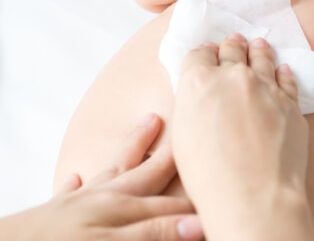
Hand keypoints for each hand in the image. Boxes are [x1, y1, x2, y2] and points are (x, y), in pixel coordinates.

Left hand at [0, 113, 201, 240]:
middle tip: (188, 122)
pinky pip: (69, 190)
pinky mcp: (53, 213)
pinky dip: (77, 181)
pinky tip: (76, 175)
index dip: (197, 197)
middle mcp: (105, 198)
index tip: (219, 182)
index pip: (172, 201)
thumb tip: (200, 222)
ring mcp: (78, 202)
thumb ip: (154, 232)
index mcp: (124, 207)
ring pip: (114, 170)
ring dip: (134, 148)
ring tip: (149, 122)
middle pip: (147, 171)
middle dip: (170, 152)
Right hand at [172, 34, 311, 240]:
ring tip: (260, 44)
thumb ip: (194, 106)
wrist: (253, 193)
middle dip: (231, 46)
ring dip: (259, 50)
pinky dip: (283, 73)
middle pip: (232, 51)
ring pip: (262, 58)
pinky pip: (287, 79)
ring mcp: (266, 87)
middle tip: (234, 41)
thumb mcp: (183, 136)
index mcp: (199, 81)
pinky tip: (283, 70)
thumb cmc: (210, 175)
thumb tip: (203, 97)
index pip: (199, 54)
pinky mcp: (290, 102)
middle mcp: (233, 76)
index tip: (208, 52)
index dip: (203, 52)